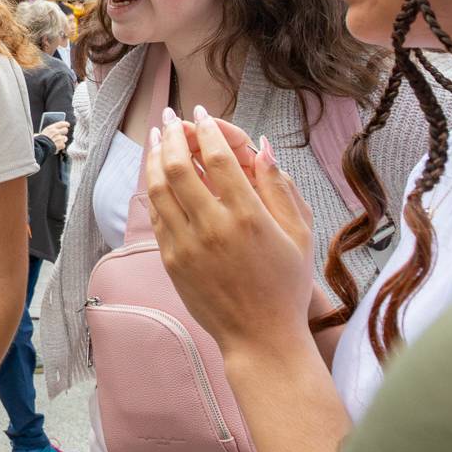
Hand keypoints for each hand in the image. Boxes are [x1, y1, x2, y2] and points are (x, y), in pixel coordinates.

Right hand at [38, 120, 71, 153]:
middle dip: (64, 132)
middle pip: (65, 130)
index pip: (61, 123)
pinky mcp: (60, 145)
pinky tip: (56, 146)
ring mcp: (59, 138)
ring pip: (65, 138)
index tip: (67, 125)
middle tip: (61, 135)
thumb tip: (53, 130)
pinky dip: (60, 146)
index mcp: (51, 128)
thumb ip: (50, 130)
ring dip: (62, 140)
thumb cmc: (40, 140)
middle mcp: (56, 132)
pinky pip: (63, 145)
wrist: (40, 147)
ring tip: (57, 142)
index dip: (65, 124)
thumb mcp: (44, 132)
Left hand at [144, 109, 318, 357]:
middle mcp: (212, 227)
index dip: (206, 128)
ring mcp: (187, 245)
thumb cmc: (286, 285)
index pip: (217, 157)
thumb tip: (262, 147)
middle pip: (178, 165)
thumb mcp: (298, 233)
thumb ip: (279, 187)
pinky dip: (153, 188)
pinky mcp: (171, 260)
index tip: (201, 113)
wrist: (261, 337)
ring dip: (153, 157)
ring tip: (156, 138)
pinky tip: (156, 175)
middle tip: (170, 118)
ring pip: (158, 188)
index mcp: (248, 216)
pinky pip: (156, 215)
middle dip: (170, 134)